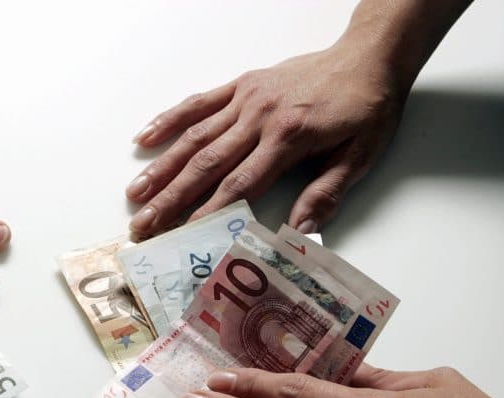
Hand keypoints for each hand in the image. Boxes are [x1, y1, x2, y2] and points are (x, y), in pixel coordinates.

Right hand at [125, 35, 406, 237]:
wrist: (368, 55)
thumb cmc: (366, 108)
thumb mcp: (359, 156)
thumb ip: (326, 194)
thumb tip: (299, 234)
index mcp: (288, 138)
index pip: (239, 184)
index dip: (208, 212)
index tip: (182, 236)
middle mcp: (259, 118)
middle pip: (206, 165)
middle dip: (171, 199)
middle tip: (143, 225)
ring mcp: (245, 100)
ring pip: (195, 138)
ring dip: (162, 168)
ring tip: (135, 195)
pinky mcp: (241, 86)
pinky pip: (198, 104)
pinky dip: (169, 120)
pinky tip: (144, 140)